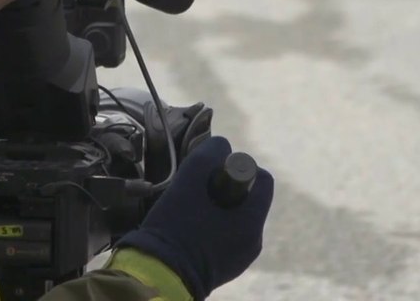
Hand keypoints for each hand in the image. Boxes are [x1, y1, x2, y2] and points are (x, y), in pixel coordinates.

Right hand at [115, 136, 273, 299]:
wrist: (157, 273)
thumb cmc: (175, 225)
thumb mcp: (190, 178)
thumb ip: (210, 153)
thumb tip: (222, 145)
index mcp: (252, 222)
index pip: (262, 179)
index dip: (240, 167)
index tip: (214, 171)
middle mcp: (253, 242)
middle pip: (246, 199)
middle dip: (223, 188)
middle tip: (196, 190)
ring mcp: (238, 258)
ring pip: (233, 218)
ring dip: (214, 207)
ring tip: (187, 210)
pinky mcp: (222, 268)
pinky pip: (223, 237)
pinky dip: (209, 227)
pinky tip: (186, 228)